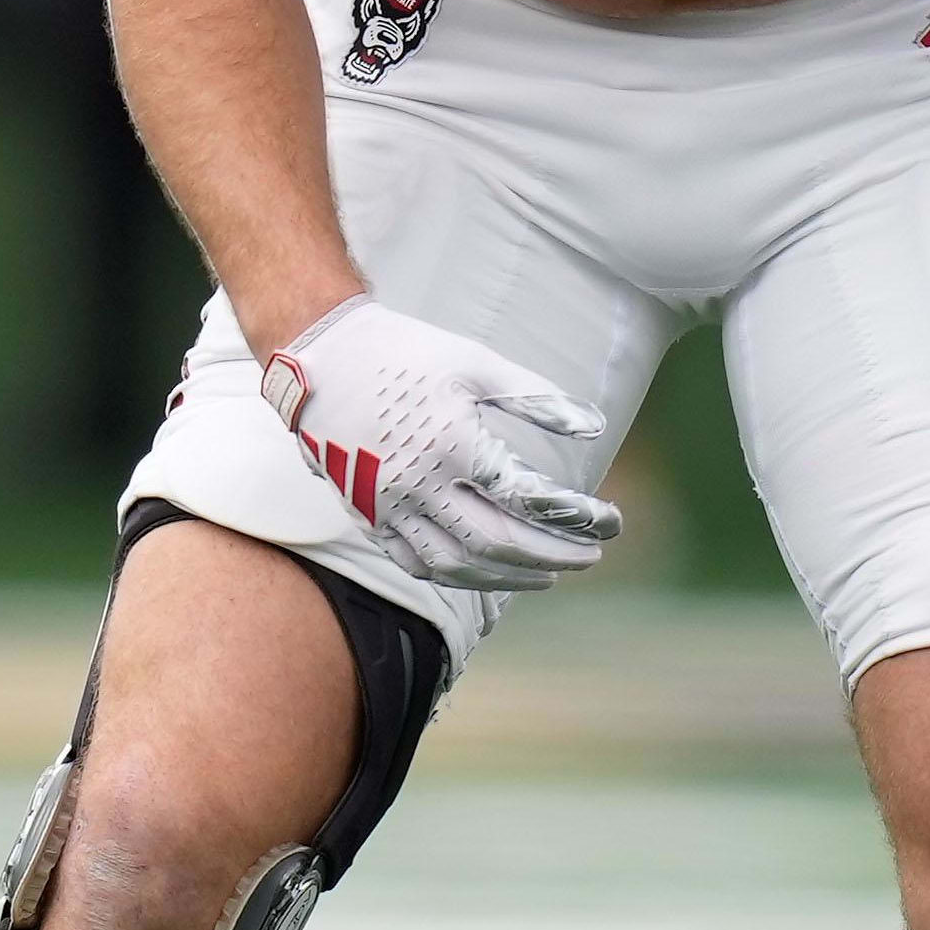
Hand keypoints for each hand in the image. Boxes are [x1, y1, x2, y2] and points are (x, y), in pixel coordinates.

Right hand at [261, 297, 620, 595]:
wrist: (320, 355)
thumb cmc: (404, 352)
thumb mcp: (476, 363)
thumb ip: (537, 399)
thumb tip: (596, 428)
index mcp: (451, 445)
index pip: (529, 499)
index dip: (577, 517)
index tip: (610, 522)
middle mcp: (417, 485)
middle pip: (498, 543)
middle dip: (553, 556)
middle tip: (590, 556)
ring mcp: (387, 507)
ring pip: (456, 565)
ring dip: (509, 577)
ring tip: (548, 573)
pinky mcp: (367, 515)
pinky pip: (416, 563)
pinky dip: (457, 575)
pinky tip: (487, 571)